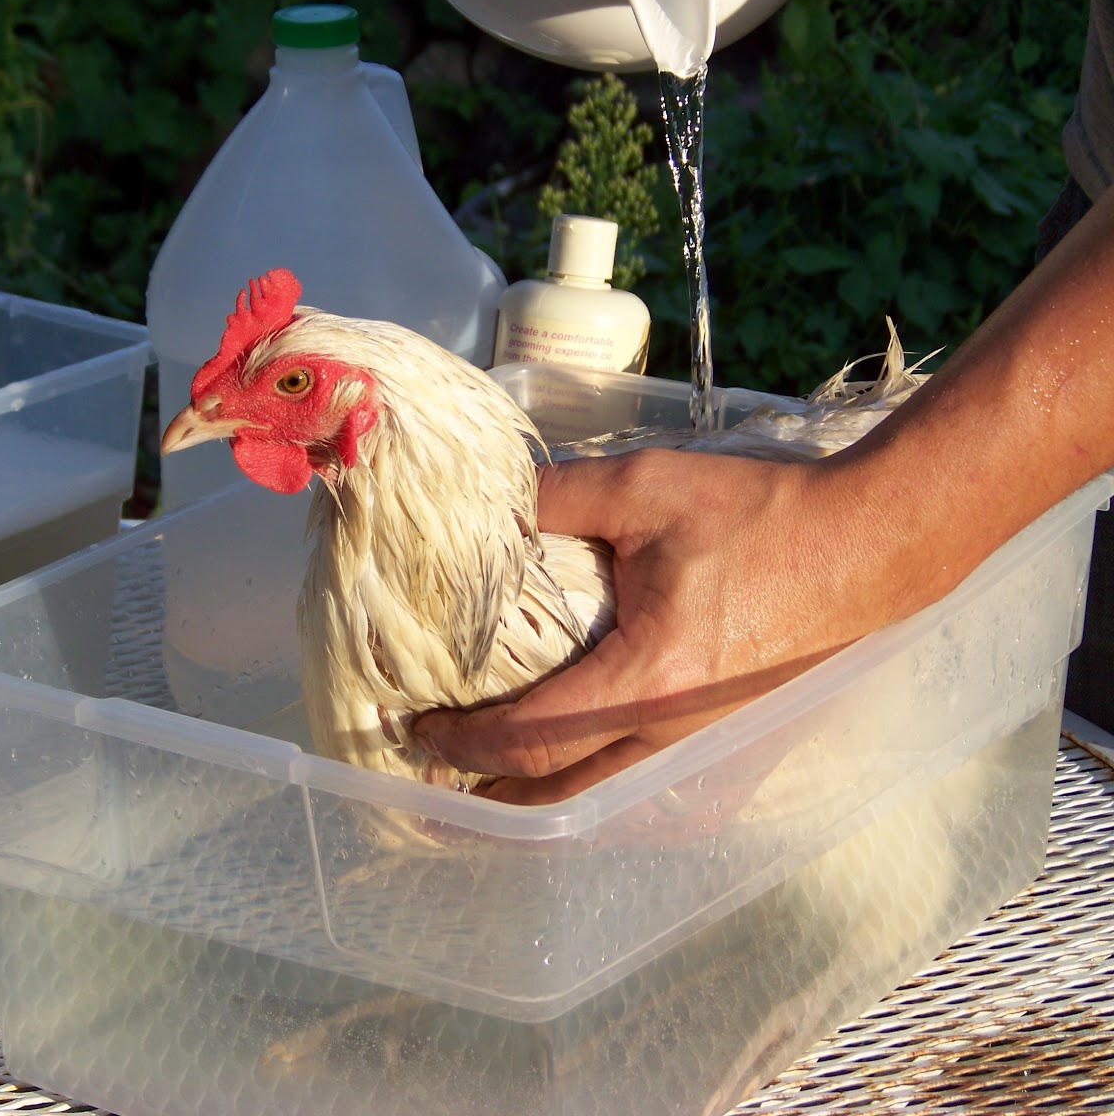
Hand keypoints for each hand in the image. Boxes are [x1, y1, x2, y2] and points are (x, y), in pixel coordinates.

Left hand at [415, 448, 882, 802]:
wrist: (868, 545)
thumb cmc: (762, 515)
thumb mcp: (647, 488)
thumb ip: (559, 494)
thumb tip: (490, 501)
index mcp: (644, 681)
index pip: (527, 735)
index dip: (461, 742)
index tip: (411, 728)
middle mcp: (667, 729)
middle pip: (557, 789)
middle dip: (485, 789)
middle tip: (429, 772)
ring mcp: (699, 736)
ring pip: (598, 790)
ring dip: (532, 791)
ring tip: (482, 777)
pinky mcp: (722, 726)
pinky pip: (636, 772)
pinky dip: (584, 776)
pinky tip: (568, 753)